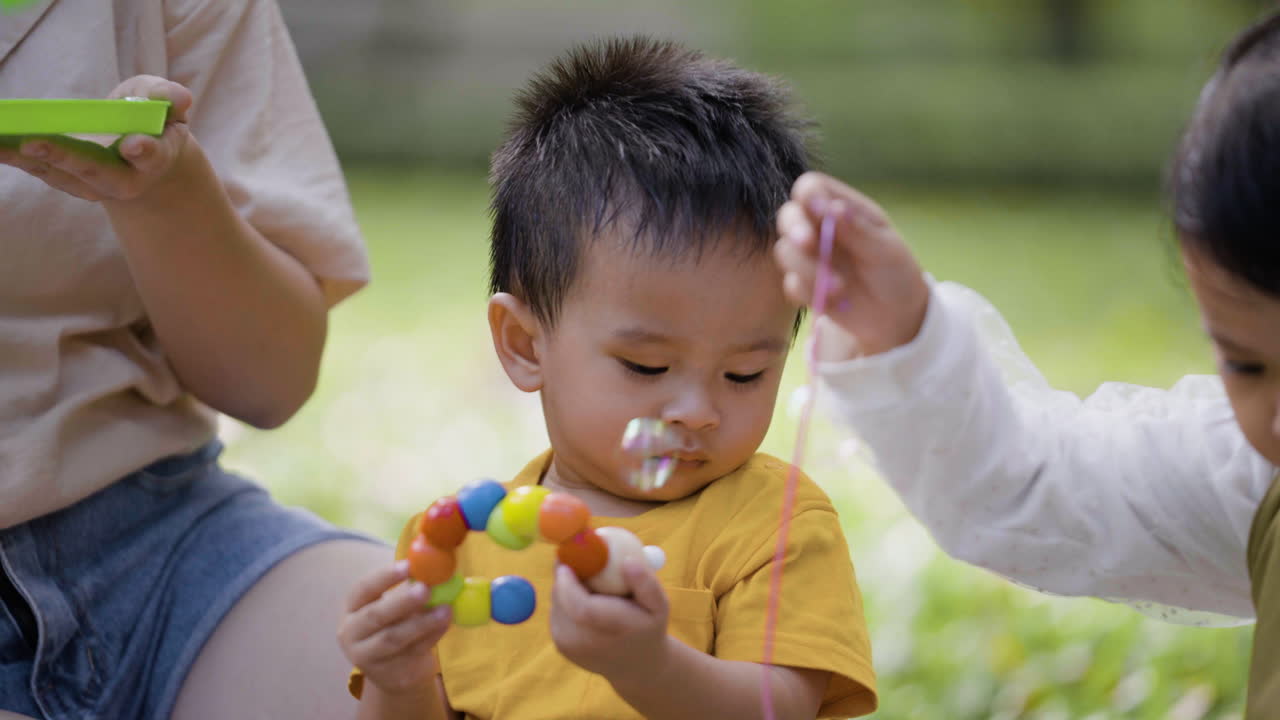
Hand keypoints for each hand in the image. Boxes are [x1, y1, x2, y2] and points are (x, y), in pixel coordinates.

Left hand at [0, 75, 194, 202]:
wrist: (140, 154)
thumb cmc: (152, 122)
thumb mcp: (163, 102)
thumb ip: (167, 97)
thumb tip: (179, 99)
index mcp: (155, 159)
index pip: (152, 156)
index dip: (144, 150)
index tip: (133, 144)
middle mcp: (125, 179)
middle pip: (95, 171)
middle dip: (66, 158)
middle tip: (36, 143)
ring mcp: (93, 184)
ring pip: (61, 174)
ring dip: (28, 159)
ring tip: (0, 143)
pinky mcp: (67, 179)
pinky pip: (41, 170)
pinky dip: (16, 157)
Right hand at [338, 560, 451, 697]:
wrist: (395, 671)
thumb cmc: (395, 625)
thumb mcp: (396, 606)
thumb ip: (411, 588)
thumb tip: (435, 569)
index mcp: (352, 608)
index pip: (363, 589)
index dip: (385, 576)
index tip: (408, 566)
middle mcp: (351, 633)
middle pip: (375, 616)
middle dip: (402, 601)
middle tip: (425, 589)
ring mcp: (367, 657)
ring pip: (394, 638)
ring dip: (422, 622)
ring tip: (446, 609)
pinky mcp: (389, 673)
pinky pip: (412, 651)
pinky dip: (432, 636)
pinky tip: (446, 623)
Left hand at [550, 560, 669, 684]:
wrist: (635, 665)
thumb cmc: (647, 626)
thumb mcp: (659, 606)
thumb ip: (647, 583)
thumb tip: (627, 561)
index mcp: (614, 631)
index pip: (583, 608)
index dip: (570, 581)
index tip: (572, 557)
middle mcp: (586, 643)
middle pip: (563, 600)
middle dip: (567, 574)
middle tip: (579, 556)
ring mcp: (570, 646)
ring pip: (557, 601)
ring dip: (567, 585)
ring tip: (592, 586)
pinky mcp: (560, 644)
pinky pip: (557, 609)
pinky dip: (566, 598)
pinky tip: (586, 602)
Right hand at [774, 171, 929, 358]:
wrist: (897, 316)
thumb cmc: (896, 272)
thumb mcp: (885, 249)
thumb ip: (857, 229)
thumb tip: (832, 208)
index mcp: (841, 208)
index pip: (811, 187)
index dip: (807, 194)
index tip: (816, 210)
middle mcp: (819, 228)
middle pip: (788, 215)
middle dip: (795, 229)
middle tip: (808, 244)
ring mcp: (809, 257)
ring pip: (785, 252)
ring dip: (808, 269)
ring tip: (840, 288)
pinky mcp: (804, 285)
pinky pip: (792, 285)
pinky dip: (811, 293)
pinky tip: (838, 302)